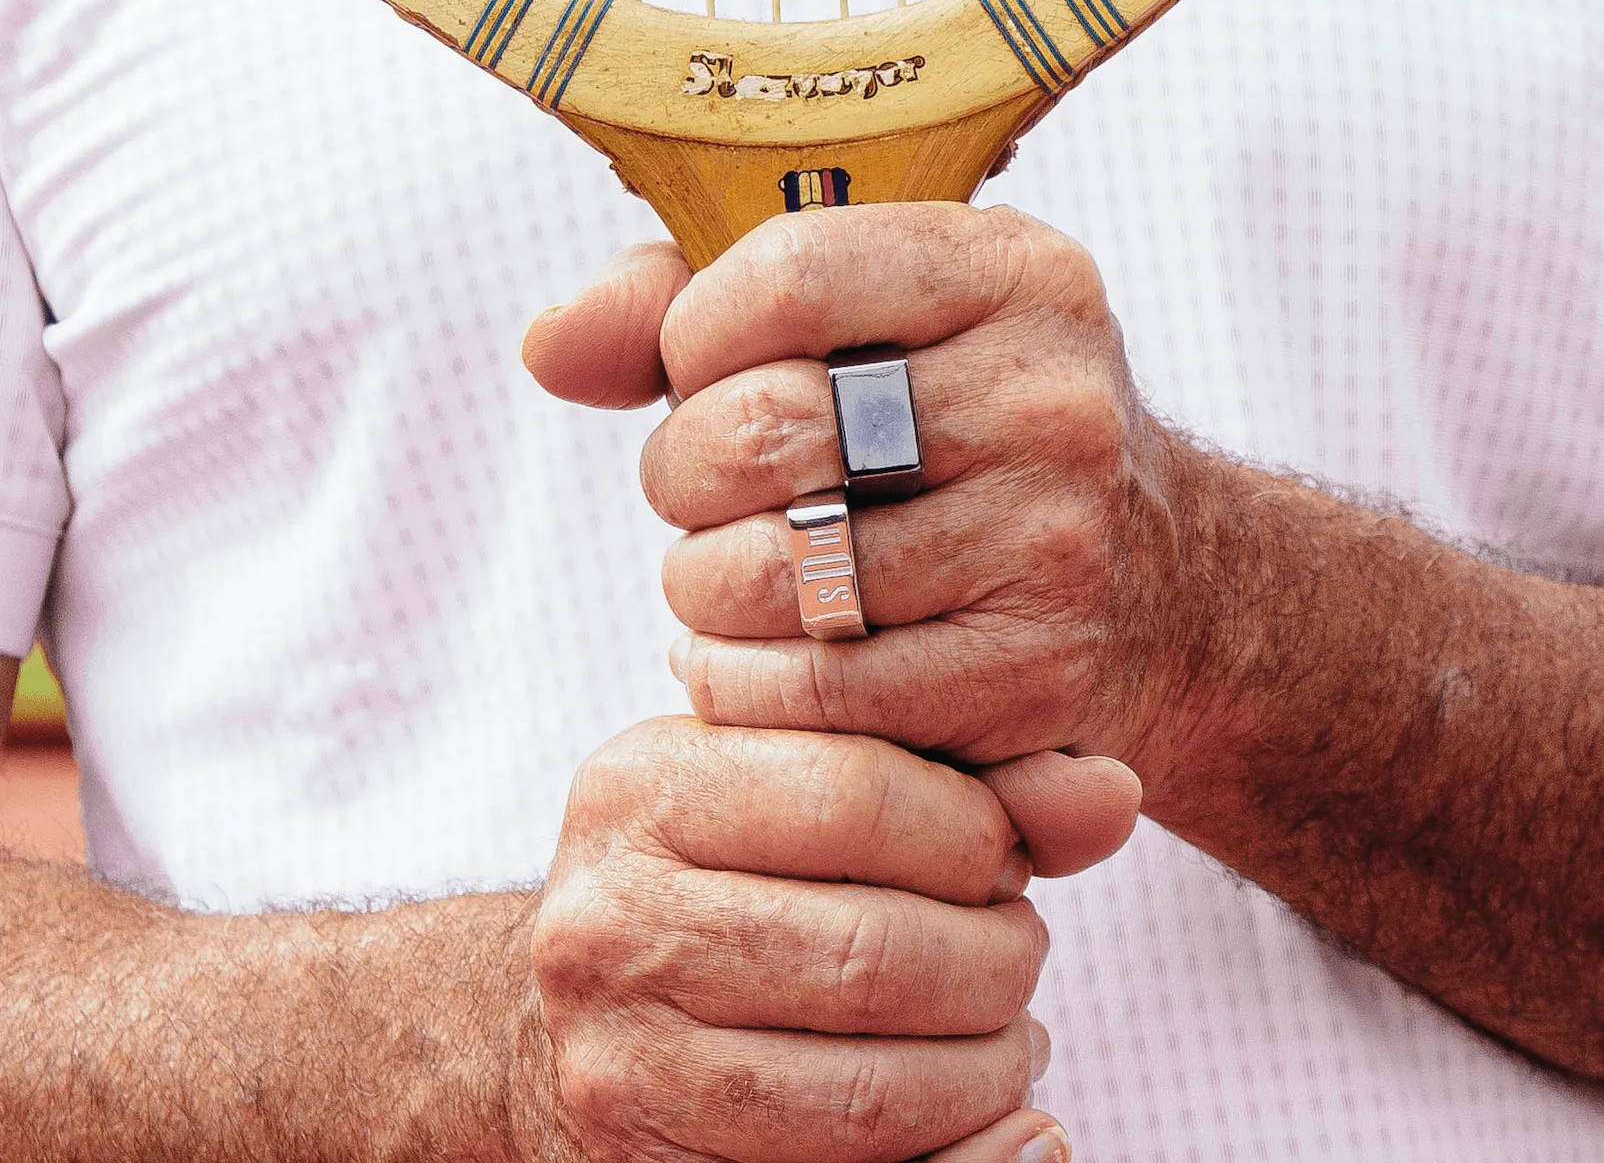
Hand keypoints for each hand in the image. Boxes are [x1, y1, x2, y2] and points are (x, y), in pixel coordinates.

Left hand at [525, 211, 1186, 847]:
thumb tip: (549, 342)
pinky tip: (755, 652)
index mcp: (1017, 273)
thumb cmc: (968, 438)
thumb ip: (694, 304)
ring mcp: (1053, 543)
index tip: (706, 377)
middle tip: (710, 494)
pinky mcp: (1031, 674)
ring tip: (734, 574)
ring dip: (701, 585)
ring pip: (765, 572)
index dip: (695, 339)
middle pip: (757, 431)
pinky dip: (739, 678)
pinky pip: (807, 686)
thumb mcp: (880, 325)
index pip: (787, 275)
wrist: (1166, 589)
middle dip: (683, 473)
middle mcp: (1052, 399)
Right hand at [533, 715, 1070, 1162]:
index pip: (859, 794)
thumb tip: (1115, 797)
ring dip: (991, 1068)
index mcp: (641, 790)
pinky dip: (968, 1159)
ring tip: (1006, 1033)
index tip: (1002, 855)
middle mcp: (610, 923)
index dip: (977, 832)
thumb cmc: (724, 870)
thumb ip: (962, 778)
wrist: (568, 1012)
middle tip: (1016, 952)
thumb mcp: (802, 784)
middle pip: (876, 953)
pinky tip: (1002, 1118)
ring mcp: (623, 1064)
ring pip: (873, 1094)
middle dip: (998, 960)